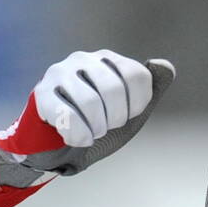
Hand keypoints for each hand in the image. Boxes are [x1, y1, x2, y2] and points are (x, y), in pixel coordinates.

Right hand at [0, 49, 174, 185]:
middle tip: (106, 127)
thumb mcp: (129, 112)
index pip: (137, 76)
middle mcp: (83, 59)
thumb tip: (166, 66)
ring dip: (96, 129)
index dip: (136, 106)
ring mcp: (60, 74)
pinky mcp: (42, 94)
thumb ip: (151, 90)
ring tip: (92, 132)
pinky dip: (79, 135)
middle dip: (115, 119)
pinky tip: (78, 139)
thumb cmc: (95, 126)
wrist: (57, 147)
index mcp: (107, 60)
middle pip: (114, 89)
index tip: (126, 117)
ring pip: (90, 102)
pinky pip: (67, 116)